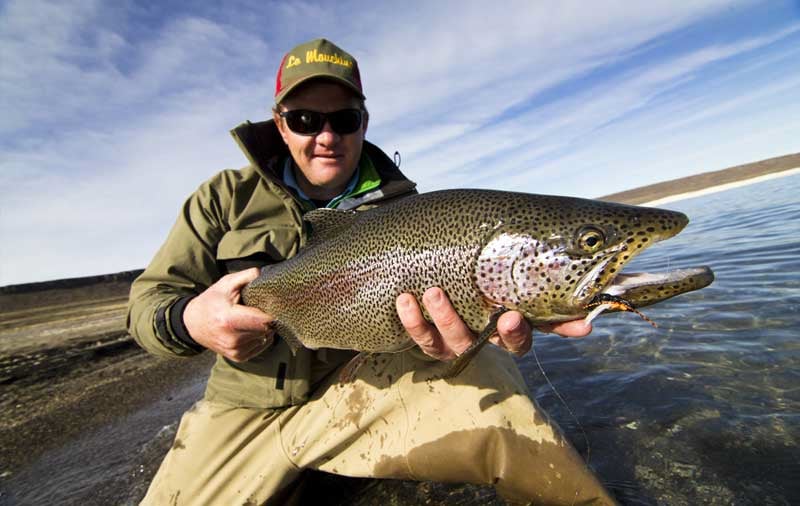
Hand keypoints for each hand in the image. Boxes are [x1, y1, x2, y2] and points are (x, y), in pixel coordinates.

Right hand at [183, 267, 274, 361]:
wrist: (192, 324)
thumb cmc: (211, 301)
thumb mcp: (226, 283)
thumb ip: (246, 276)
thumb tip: (264, 274)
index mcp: (229, 320)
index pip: (264, 320)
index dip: (271, 310)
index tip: (271, 303)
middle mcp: (233, 339)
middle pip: (267, 329)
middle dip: (267, 319)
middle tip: (259, 309)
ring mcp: (235, 351)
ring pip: (265, 338)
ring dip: (263, 329)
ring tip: (251, 319)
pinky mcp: (238, 357)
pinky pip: (260, 346)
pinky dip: (259, 337)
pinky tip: (249, 329)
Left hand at [396, 287, 591, 359]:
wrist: (444, 285)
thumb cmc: (488, 289)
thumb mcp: (516, 293)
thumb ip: (549, 306)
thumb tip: (590, 319)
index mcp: (505, 332)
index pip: (519, 341)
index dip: (518, 333)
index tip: (515, 317)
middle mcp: (480, 342)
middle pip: (482, 342)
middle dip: (479, 327)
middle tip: (482, 307)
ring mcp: (452, 344)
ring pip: (446, 341)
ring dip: (441, 318)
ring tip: (432, 292)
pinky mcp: (427, 341)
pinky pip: (419, 337)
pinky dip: (412, 320)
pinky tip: (405, 300)